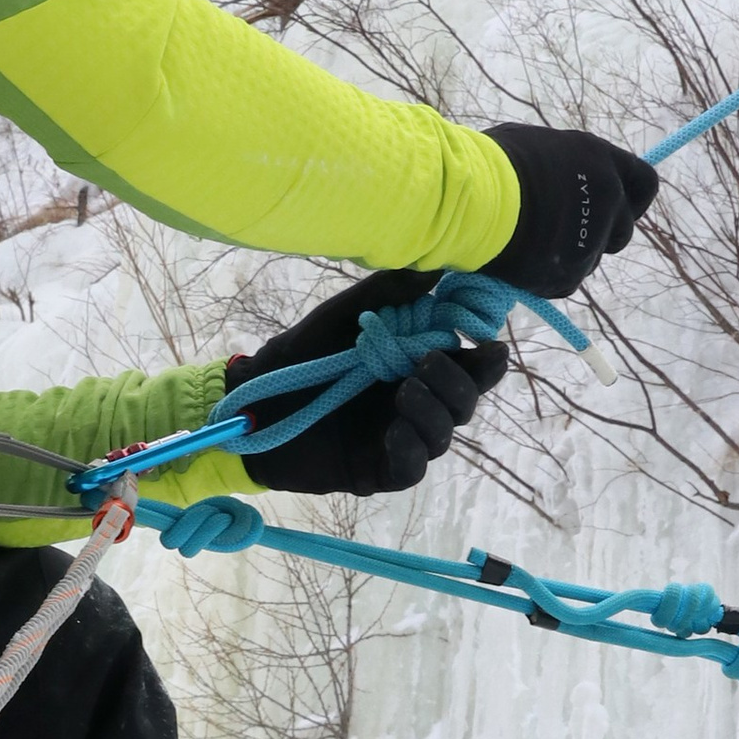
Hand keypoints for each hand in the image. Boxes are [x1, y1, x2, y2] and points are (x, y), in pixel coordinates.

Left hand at [223, 266, 508, 497]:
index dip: (486, 358)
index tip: (485, 342)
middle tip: (425, 362)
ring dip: (433, 411)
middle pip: (465, 401)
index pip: (471, 365)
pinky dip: (410, 448)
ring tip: (404, 390)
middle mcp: (417, 403)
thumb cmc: (300, 356)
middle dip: (458, 382)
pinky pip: (411, 468)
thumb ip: (388, 293)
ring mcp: (399, 438)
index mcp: (418, 365)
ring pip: (443, 435)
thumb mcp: (342, 317)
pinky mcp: (377, 470)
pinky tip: (395, 430)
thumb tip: (437, 267)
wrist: (251, 400)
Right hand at [483, 122, 658, 298]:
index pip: (645, 183)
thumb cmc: (491, 163)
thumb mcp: (538, 146)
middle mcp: (606, 200)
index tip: (613, 207)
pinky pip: (565, 281)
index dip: (631, 198)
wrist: (470, 202)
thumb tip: (565, 175)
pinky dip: (547, 276)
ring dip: (570, 255)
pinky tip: (520, 260)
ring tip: (530, 243)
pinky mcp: (568, 274)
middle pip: (623, 230)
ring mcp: (589, 240)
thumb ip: (565, 164)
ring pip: (591, 258)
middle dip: (601, 235)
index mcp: (600, 161)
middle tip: (564, 230)